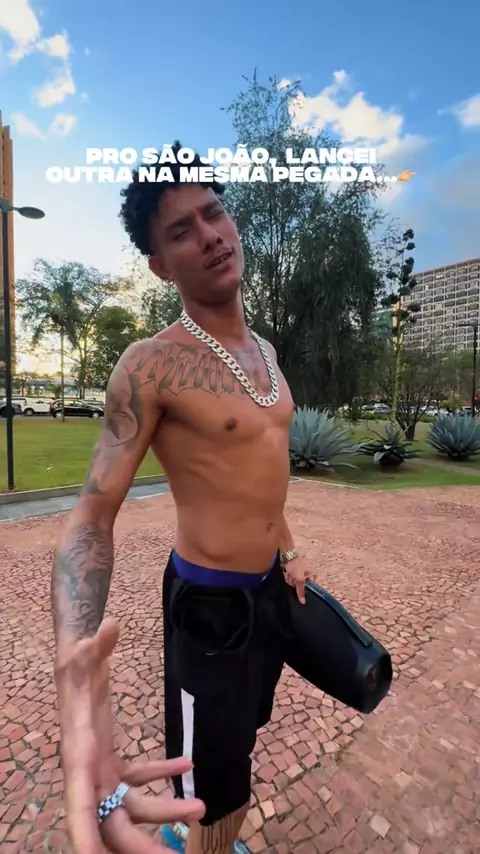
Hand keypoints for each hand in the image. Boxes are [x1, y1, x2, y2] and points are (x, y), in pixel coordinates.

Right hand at [55, 618, 204, 853]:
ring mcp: (100, 772)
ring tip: (201, 806)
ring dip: (165, 809)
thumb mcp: (82, 653)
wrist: (74, 667)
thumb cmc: (75, 663)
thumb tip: (110, 624)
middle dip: (140, 844)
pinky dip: (162, 775)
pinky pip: (138, 779)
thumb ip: (95, 644)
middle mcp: (87, 773)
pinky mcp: (111, 763)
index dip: (85, 836)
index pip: (79, 804)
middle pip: (111, 822)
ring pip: (131, 805)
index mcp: (78, 756)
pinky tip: (188, 767)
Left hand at [282, 556, 314, 603]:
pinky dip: (288, 578)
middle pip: (301, 586)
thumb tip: (303, 602)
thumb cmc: (296, 567)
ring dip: (291, 581)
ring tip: (289, 576)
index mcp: (312, 575)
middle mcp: (307, 574)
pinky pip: (290, 579)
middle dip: (295, 584)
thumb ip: (301, 591)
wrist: (286, 555)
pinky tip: (286, 575)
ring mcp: (299, 573)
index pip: (310, 587)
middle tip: (293, 580)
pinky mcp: (293, 572)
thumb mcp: (299, 580)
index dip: (304, 590)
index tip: (299, 590)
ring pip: (295, 583)